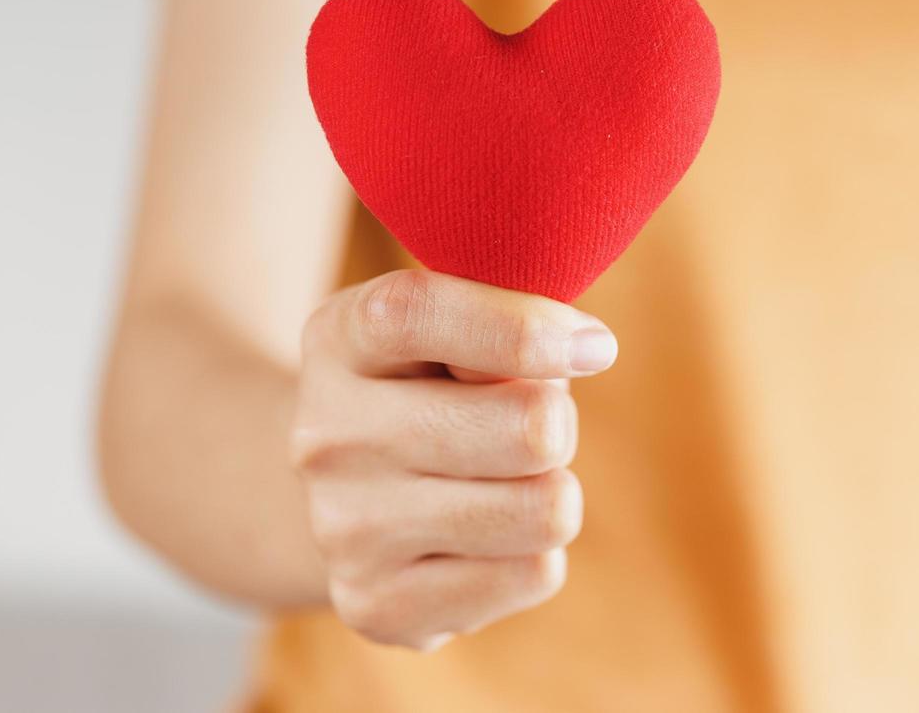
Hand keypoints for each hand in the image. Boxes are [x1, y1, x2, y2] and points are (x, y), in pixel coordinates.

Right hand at [290, 270, 617, 650]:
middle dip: (557, 422)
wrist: (347, 494)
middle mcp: (326, 435)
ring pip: (544, 510)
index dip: (524, 329)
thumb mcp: (459, 322)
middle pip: (526, 428)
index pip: (419, 312)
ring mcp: (343, 529)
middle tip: (531, 423)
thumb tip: (583, 347)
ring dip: (551, 489)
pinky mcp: (376, 605)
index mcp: (339, 339)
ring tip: (506, 480)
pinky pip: (534, 574)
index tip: (593, 347)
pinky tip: (484, 538)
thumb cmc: (438, 385)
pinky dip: (533, 553)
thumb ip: (512, 313)